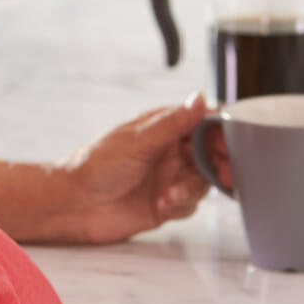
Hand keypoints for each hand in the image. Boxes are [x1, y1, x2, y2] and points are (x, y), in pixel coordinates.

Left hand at [58, 92, 230, 243]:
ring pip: (202, 181)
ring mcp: (168, 177)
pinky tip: (163, 204)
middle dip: (217, 164)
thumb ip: (173, 123)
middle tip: (218, 173)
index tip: (230, 141)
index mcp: (164, 128)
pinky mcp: (165, 203)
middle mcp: (170, 151)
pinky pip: (189, 204)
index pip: (203, 123)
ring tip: (171, 194)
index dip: (221, 132)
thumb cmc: (95, 165)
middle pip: (210, 154)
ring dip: (192, 188)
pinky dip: (181, 205)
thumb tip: (200, 98)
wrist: (73, 204)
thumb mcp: (138, 140)